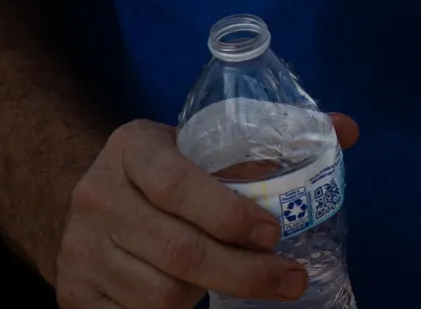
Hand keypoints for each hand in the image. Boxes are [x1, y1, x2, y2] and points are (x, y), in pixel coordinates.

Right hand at [54, 112, 359, 307]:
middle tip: (290, 280)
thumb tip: (347, 129)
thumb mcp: (205, 142)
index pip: (180, 186)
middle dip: (243, 273)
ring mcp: (79, 248)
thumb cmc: (168, 169)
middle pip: (177, 251)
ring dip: (208, 294)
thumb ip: (274, 138)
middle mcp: (98, 195)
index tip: (276, 232)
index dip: (230, 214)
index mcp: (132, 147)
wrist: (91, 195)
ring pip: (158, 293)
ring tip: (235, 280)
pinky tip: (196, 301)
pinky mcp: (73, 292)